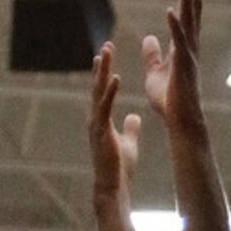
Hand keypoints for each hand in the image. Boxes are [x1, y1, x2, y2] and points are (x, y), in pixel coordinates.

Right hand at [88, 41, 141, 202]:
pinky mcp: (101, 131)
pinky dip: (110, 91)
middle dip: (102, 66)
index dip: (104, 73)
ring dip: (103, 71)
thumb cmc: (119, 168)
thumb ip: (130, 128)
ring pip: (98, 92)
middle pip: (97, 86)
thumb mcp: (128, 142)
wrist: (112, 186)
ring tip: (107, 52)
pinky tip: (116, 77)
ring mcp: (96, 124)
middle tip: (106, 45)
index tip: (107, 54)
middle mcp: (95, 118)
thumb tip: (134, 117)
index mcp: (101, 120)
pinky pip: (105, 107)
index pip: (101, 91)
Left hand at [142, 0, 205, 132]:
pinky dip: (174, 27)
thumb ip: (153, 54)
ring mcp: (188, 55)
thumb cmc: (169, 101)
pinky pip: (178, 43)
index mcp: (184, 45)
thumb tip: (148, 38)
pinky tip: (169, 10)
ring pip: (188, 19)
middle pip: (193, 8)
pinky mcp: (182, 67)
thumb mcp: (155, 72)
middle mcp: (189, 46)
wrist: (180, 122)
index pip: (187, 12)